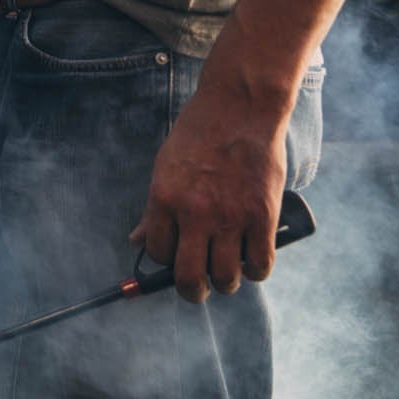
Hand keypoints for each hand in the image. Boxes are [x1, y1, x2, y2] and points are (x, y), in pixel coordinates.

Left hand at [130, 84, 287, 301]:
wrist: (239, 107)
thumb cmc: (198, 135)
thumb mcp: (165, 167)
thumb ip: (154, 209)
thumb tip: (135, 242)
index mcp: (164, 198)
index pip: (157, 253)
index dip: (166, 263)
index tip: (175, 261)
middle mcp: (194, 212)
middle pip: (189, 277)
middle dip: (192, 290)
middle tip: (198, 287)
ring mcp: (230, 216)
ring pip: (226, 277)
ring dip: (225, 282)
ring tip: (226, 272)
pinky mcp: (263, 216)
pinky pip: (260, 265)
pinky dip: (255, 271)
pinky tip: (251, 261)